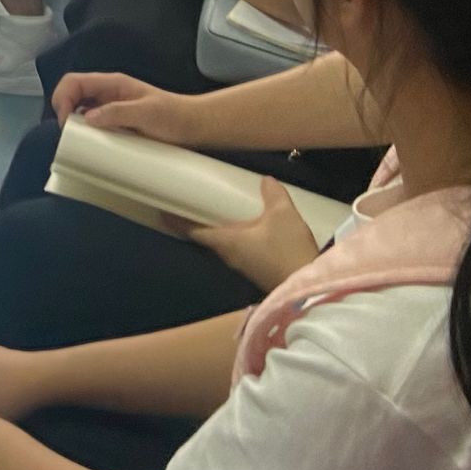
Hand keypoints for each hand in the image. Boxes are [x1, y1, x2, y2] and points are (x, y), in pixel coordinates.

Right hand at [54, 74, 202, 147]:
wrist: (193, 126)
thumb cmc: (173, 116)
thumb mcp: (146, 113)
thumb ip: (118, 112)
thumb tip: (87, 117)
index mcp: (113, 84)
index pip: (74, 81)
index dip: (62, 97)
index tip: (65, 122)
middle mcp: (108, 93)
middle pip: (73, 93)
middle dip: (63, 111)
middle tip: (69, 134)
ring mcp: (111, 107)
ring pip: (80, 109)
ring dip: (73, 122)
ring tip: (78, 140)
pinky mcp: (116, 122)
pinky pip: (93, 123)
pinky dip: (85, 131)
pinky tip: (90, 144)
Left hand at [178, 175, 320, 291]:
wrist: (308, 288)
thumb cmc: (288, 250)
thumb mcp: (283, 214)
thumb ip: (273, 194)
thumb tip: (265, 180)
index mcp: (227, 241)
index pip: (194, 230)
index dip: (177, 220)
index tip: (162, 211)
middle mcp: (229, 255)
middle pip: (206, 237)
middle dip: (197, 221)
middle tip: (193, 202)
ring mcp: (242, 265)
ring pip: (222, 243)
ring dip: (216, 229)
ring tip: (217, 210)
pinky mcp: (255, 270)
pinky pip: (237, 249)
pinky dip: (233, 235)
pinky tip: (244, 226)